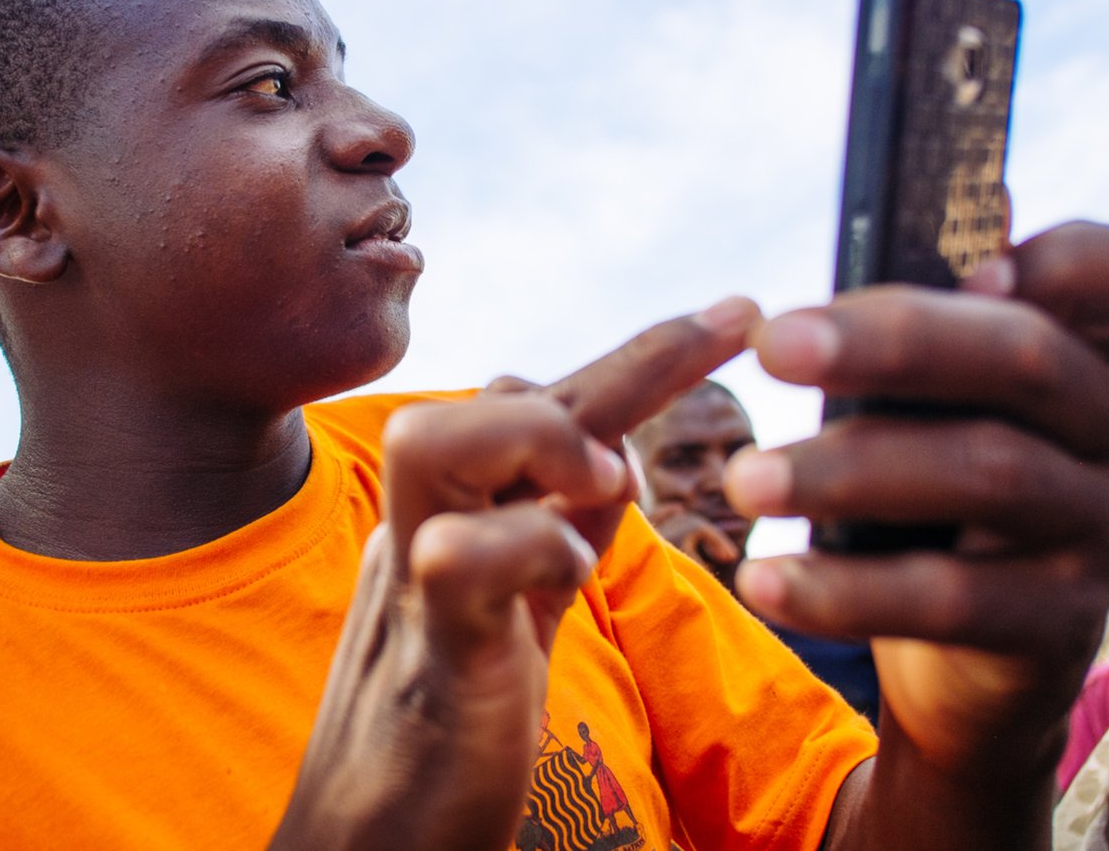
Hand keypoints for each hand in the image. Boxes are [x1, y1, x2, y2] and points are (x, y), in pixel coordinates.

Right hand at [272, 297, 756, 850]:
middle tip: (689, 413)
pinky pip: (456, 562)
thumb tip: (613, 456)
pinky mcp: (430, 654)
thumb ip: (557, 529)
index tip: (741, 312)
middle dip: (611, 370)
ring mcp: (417, 586)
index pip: (547, 402)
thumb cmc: (448, 726)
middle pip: (488, 394)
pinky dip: (528, 546)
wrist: (366, 847)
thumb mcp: (519, 609)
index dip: (647, 352)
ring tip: (602, 486)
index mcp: (460, 516)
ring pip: (433, 443)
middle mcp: (427, 527)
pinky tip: (572, 574)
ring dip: (541, 439)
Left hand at [724, 222, 1108, 846]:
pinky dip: (846, 588)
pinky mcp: (1058, 622)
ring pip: (985, 473)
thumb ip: (927, 327)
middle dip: (896, 341)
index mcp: (1090, 353)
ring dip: (846, 472)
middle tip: (773, 344)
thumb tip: (933, 215)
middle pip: (1027, 357)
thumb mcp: (928, 402)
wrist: (957, 653)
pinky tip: (766, 578)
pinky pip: (949, 596)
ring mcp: (1100, 527)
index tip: (981, 265)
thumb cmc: (926, 486)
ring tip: (742, 480)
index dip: (1074, 260)